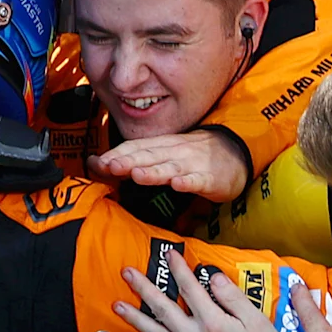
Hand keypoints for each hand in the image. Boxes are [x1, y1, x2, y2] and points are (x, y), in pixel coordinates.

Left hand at [90, 128, 253, 201]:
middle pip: (149, 156)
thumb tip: (102, 164)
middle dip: (128, 161)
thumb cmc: (192, 156)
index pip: (136, 147)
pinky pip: (198, 180)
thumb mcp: (164, 153)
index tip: (97, 163)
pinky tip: (179, 185)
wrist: (234, 152)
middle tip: (110, 166)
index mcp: (162, 145)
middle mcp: (175, 152)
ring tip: (137, 175)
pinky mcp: (210, 178)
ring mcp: (193, 164)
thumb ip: (137, 159)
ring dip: (153, 172)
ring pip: (170, 168)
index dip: (116, 154)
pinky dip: (188, 182)